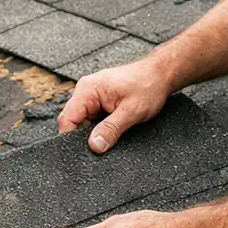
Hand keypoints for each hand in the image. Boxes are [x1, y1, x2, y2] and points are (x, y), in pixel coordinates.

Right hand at [57, 58, 173, 153]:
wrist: (161, 74)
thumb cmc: (148, 85)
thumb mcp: (131, 111)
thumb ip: (111, 129)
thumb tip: (94, 146)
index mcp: (87, 90)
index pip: (67, 120)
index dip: (71, 138)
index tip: (84, 152)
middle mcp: (86, 92)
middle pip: (73, 122)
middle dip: (85, 137)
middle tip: (102, 145)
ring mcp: (92, 97)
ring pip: (83, 123)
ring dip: (95, 132)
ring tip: (113, 132)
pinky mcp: (99, 102)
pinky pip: (93, 120)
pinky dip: (101, 127)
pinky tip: (114, 128)